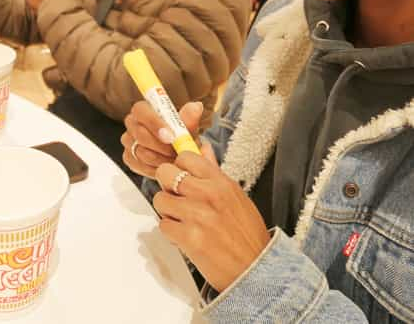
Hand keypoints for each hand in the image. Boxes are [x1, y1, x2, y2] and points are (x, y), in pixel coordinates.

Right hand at [121, 101, 203, 177]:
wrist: (178, 152)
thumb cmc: (180, 135)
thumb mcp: (188, 127)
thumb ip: (190, 118)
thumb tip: (196, 107)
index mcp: (143, 109)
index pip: (141, 110)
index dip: (155, 123)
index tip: (171, 137)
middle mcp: (132, 123)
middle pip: (140, 134)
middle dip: (161, 146)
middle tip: (176, 152)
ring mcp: (128, 141)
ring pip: (141, 152)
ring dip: (161, 159)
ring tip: (175, 160)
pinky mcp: (129, 157)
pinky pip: (140, 165)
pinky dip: (155, 168)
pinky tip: (166, 166)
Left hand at [153, 148, 270, 292]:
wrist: (256, 270)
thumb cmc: (246, 233)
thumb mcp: (235, 195)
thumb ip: (213, 171)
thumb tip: (202, 147)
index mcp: (220, 182)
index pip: (185, 157)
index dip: (179, 167)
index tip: (182, 178)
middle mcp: (208, 194)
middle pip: (165, 173)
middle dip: (166, 186)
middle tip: (177, 199)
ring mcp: (197, 215)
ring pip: (160, 200)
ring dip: (168, 212)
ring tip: (184, 221)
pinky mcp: (188, 237)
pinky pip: (163, 225)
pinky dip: (171, 232)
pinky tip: (185, 237)